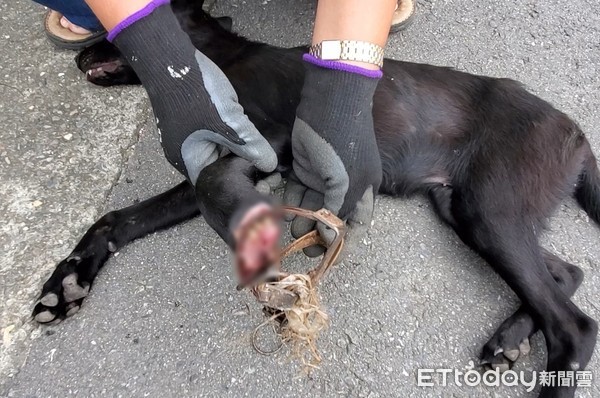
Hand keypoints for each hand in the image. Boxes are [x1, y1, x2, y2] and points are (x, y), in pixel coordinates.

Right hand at [111, 4, 276, 182]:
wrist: (170, 56)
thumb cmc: (195, 92)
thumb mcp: (230, 122)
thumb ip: (250, 145)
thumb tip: (270, 166)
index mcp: (187, 161)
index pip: (215, 185)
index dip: (238, 185)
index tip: (262, 182)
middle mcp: (185, 153)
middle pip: (218, 170)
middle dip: (242, 169)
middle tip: (269, 171)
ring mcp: (188, 137)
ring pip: (219, 152)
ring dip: (238, 153)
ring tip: (263, 154)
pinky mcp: (194, 122)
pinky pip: (216, 137)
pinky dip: (232, 139)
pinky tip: (249, 135)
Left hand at [284, 63, 381, 255]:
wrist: (331, 101)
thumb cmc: (345, 142)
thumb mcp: (346, 182)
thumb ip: (336, 212)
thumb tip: (328, 238)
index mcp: (364, 189)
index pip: (357, 224)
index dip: (346, 242)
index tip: (332, 258)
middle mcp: (346, 185)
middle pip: (332, 217)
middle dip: (320, 233)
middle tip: (306, 248)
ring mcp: (325, 176)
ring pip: (313, 205)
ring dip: (304, 220)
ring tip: (294, 233)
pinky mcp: (306, 167)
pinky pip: (299, 191)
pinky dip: (293, 203)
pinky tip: (285, 215)